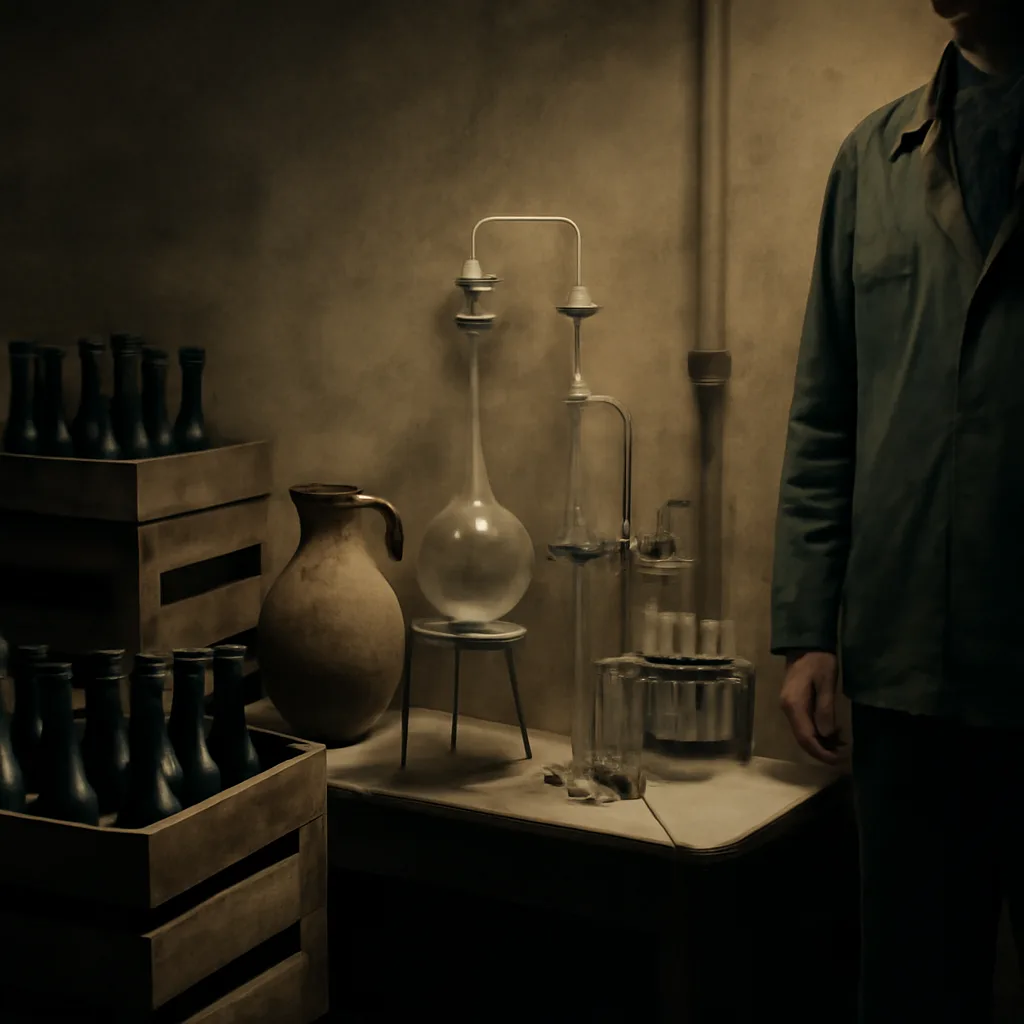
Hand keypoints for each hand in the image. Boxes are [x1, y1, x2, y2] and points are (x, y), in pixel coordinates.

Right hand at [779, 650, 842, 764]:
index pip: (806, 737)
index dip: (821, 752)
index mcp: (794, 705)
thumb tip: (826, 735)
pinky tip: (832, 733)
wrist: (804, 644)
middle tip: (843, 756)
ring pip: (803, 734)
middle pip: (802, 739)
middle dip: (821, 751)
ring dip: (821, 743)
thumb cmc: (818, 661)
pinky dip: (818, 734)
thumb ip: (825, 708)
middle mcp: (787, 709)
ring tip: (842, 745)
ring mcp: (789, 707)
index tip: (839, 759)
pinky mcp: (793, 704)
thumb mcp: (826, 682)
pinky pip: (804, 725)